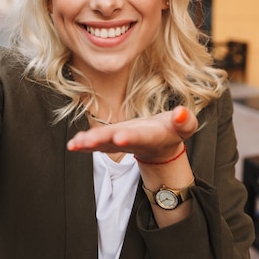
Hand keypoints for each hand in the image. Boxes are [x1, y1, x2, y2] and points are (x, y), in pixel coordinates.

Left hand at [66, 106, 197, 162]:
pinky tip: (73, 144)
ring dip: (88, 144)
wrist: (161, 145)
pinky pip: (95, 144)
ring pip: (102, 145)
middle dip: (103, 140)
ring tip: (76, 143)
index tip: (120, 137)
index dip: (131, 136)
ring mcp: (120, 143)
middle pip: (116, 141)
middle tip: (89, 140)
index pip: (141, 136)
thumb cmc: (172, 130)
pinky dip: (83, 144)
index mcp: (152, 137)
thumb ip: (185, 120)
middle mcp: (133, 141)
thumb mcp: (185, 125)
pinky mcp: (110, 141)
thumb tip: (182, 113)